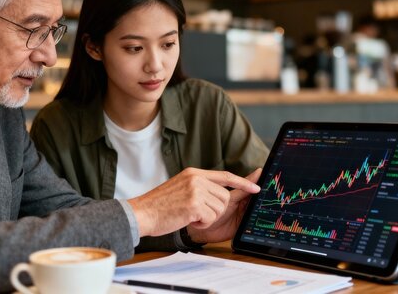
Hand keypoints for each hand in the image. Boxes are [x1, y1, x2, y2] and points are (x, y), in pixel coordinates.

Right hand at [128, 168, 259, 236]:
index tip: (256, 187)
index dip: (242, 182)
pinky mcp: (194, 204)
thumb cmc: (159, 206)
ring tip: (188, 215)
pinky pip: (210, 219)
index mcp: (194, 173)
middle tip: (194, 213)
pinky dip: (201, 224)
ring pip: (219, 210)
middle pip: (224, 198)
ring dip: (206, 218)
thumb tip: (218, 192)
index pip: (225, 176)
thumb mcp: (180, 187)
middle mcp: (196, 179)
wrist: (141, 213)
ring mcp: (196, 191)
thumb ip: (198, 186)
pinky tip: (186, 220)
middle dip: (214, 211)